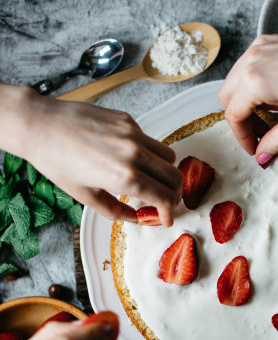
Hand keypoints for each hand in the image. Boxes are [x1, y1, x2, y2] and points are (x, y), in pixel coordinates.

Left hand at [0, 85, 182, 226]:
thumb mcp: (86, 196)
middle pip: (175, 176)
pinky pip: (150, 140)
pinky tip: (131, 160)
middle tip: (165, 202)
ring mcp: (132, 133)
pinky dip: (149, 154)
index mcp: (124, 176)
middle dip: (174, 194)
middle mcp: (134, 153)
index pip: (164, 197)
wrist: (40, 126)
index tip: (165, 218)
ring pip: (168, 156)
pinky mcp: (127, 120)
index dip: (169, 212)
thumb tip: (136, 219)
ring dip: (166, 173)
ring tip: (153, 181)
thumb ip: (116, 211)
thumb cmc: (56, 162)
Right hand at [218, 24, 277, 163]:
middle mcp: (251, 60)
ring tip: (272, 115)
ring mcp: (259, 48)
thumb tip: (262, 155)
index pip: (233, 115)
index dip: (243, 137)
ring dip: (247, 102)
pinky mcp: (269, 41)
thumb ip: (276, 141)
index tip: (255, 148)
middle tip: (262, 133)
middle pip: (227, 97)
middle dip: (241, 119)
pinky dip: (255, 84)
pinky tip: (277, 95)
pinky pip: (249, 67)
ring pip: (236, 81)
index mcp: (255, 81)